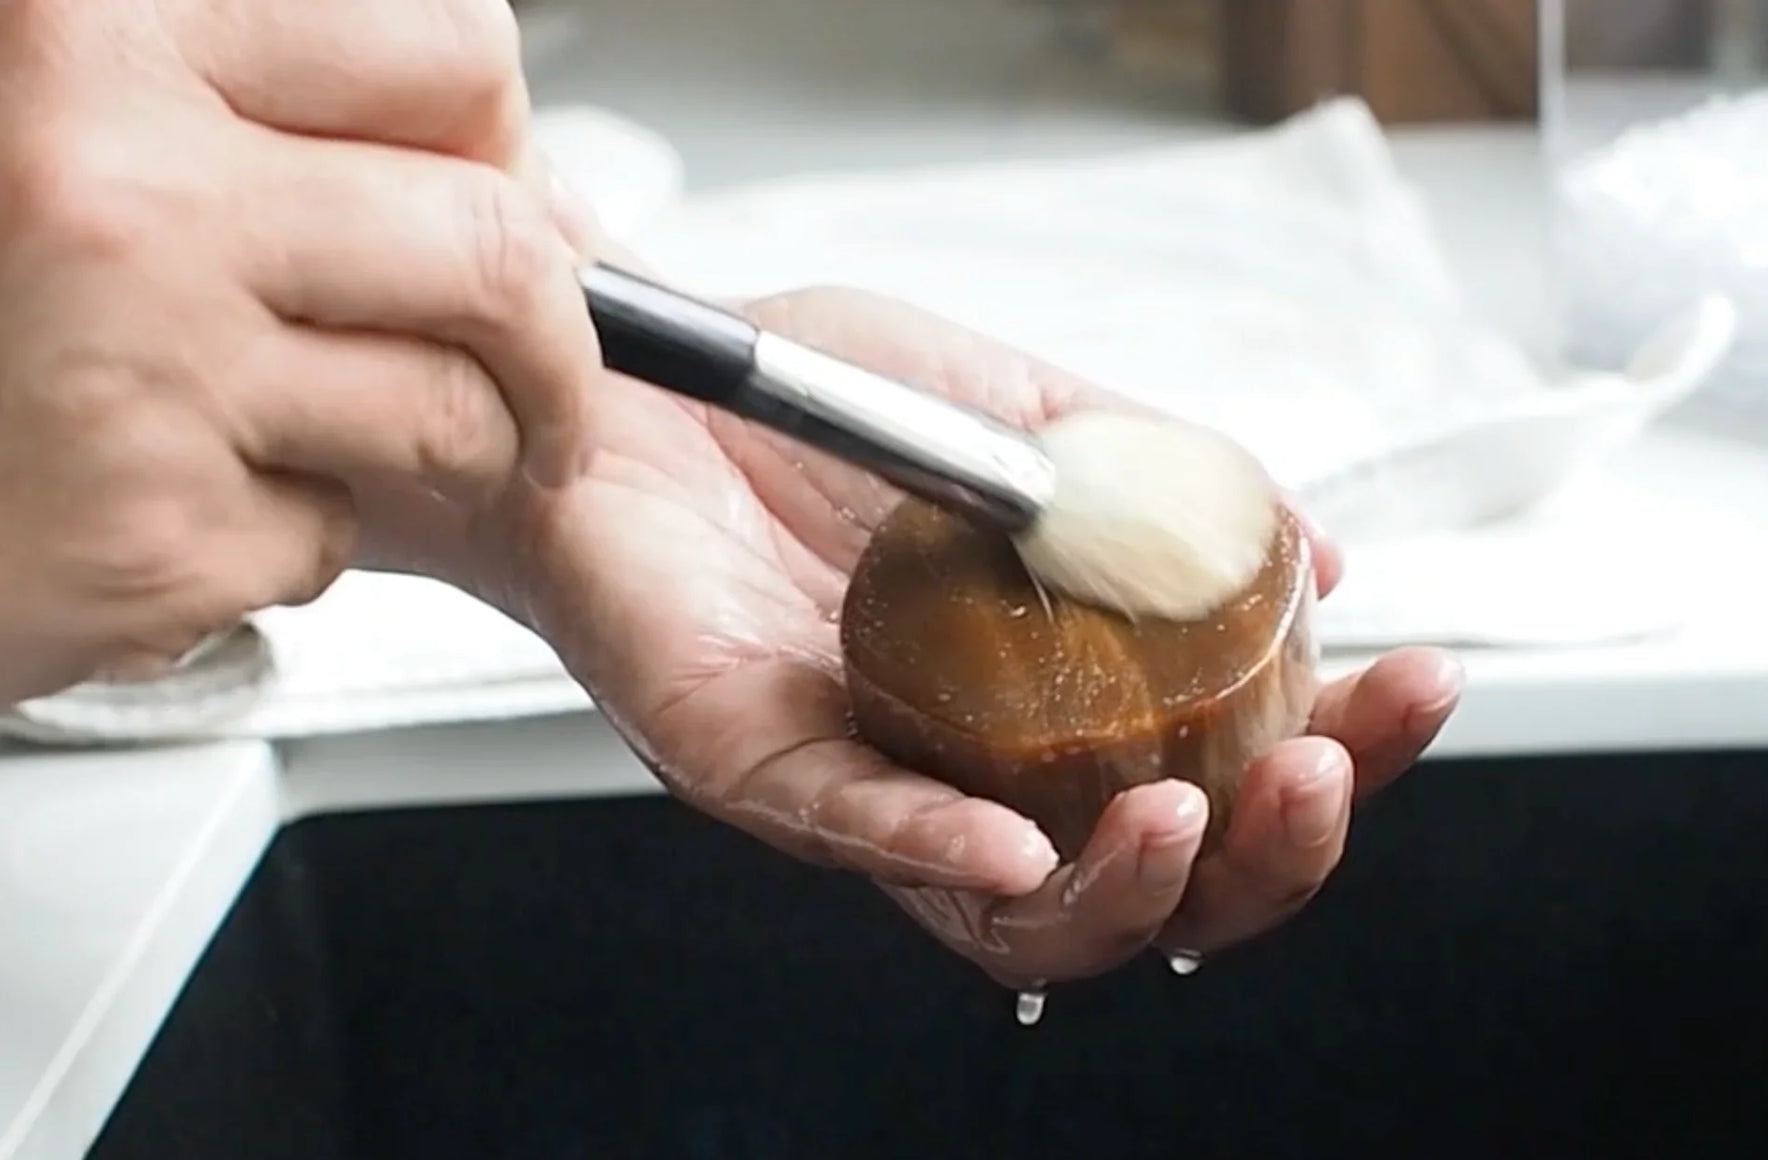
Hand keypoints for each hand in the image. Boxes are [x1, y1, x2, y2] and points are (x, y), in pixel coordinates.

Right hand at [0, 0, 591, 757]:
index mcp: (97, 42)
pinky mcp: (151, 546)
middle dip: (557, 343)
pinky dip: (286, 543)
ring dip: (429, 457)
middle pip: (497, 249)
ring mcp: (149, 378)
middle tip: (541, 390)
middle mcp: (131, 192)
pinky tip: (167, 514)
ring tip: (333, 458)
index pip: (445, 46)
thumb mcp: (2, 109)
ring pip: (443, 418)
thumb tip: (467, 169)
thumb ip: (225, 113)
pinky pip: (329, 543)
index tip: (507, 211)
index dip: (505, 145)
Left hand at [454, 283, 1462, 991]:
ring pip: (1009, 912)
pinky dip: (935, 846)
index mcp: (1042, 701)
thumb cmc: (809, 407)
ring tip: (1198, 819)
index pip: (1215, 778)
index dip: (1330, 761)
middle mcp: (960, 767)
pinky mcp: (742, 759)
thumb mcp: (1020, 412)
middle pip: (1140, 892)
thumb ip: (1159, 481)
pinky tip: (1022, 841)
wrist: (635, 368)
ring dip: (1124, 892)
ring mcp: (854, 783)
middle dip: (1260, 863)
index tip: (1415, 688)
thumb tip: (1321, 557)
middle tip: (1323, 782)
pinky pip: (845, 830)